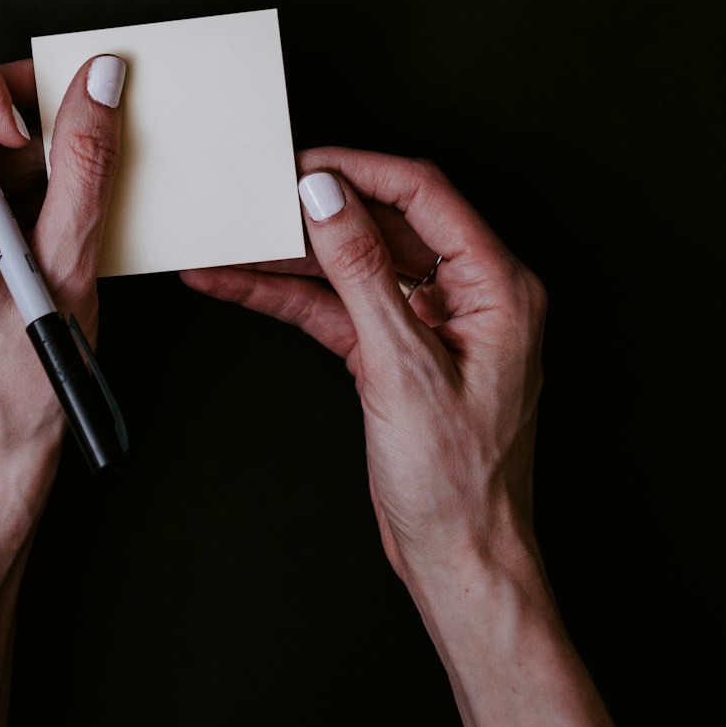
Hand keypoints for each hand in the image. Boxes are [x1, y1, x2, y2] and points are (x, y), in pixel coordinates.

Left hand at [0, 52, 125, 491]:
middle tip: (69, 159)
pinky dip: (10, 188)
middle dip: (17, 122)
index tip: (24, 121)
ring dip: (21, 162)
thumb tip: (97, 83)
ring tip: (60, 219)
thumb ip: (84, 163)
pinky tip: (44, 234)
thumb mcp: (70, 266)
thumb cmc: (18, 388)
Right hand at [182, 148, 545, 591]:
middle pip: (383, 223)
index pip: (424, 194)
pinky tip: (239, 282)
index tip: (300, 164)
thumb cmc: (458, 484)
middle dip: (315, 210)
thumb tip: (327, 197)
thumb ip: (361, 271)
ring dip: (291, 255)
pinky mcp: (396, 353)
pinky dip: (290, 296)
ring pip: (353, 265)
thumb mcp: (401, 366)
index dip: (358, 170)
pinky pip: (339, 307)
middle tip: (255, 196)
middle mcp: (470, 295)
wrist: (458, 562)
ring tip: (228, 239)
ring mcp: (431, 324)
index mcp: (497, 286)